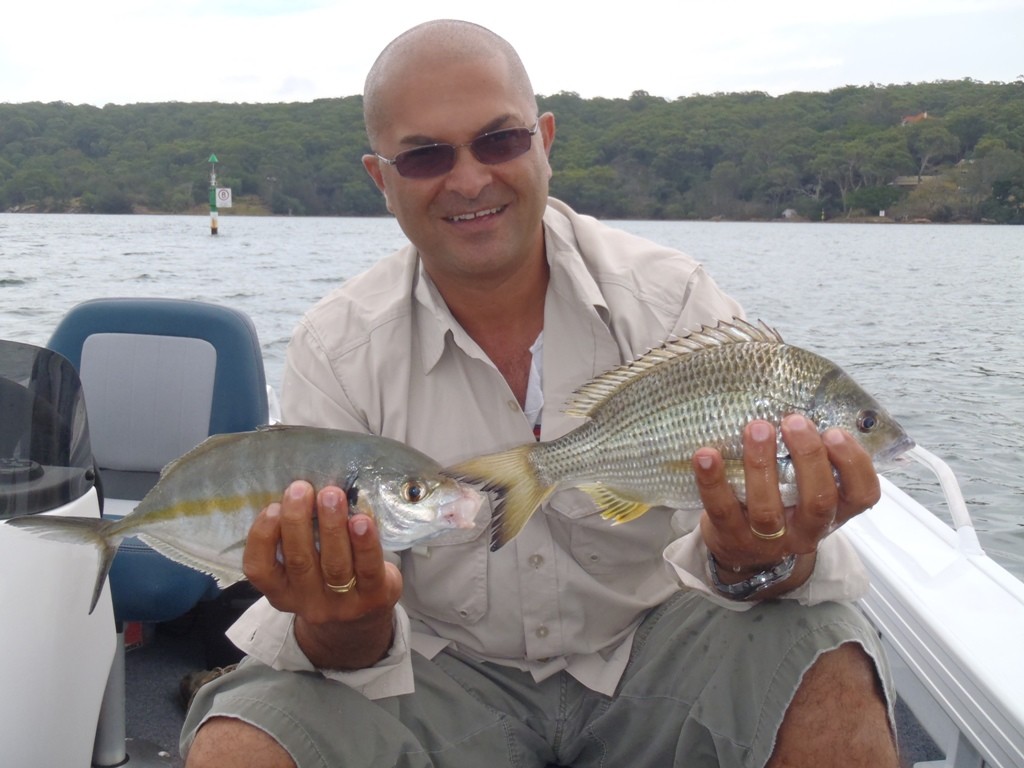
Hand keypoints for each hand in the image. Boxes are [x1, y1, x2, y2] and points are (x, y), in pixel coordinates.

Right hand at [243, 480, 402, 669]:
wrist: (359, 623)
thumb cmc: (325, 580)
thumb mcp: (301, 570)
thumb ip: (296, 540)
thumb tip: (299, 492)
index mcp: (281, 591)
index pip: (260, 570)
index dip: (262, 538)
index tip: (271, 507)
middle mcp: (308, 601)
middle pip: (300, 561)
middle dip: (298, 520)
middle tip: (301, 488)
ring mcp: (342, 604)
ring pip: (334, 564)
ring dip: (332, 525)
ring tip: (331, 495)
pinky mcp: (374, 598)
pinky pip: (369, 569)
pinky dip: (364, 544)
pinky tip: (361, 520)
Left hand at [694, 414, 880, 593]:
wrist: (743, 552)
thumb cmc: (782, 505)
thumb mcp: (805, 488)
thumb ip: (811, 459)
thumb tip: (804, 402)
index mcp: (834, 513)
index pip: (862, 495)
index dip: (853, 464)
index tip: (835, 433)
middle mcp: (806, 531)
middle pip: (818, 501)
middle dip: (808, 457)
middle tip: (794, 421)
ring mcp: (768, 540)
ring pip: (768, 508)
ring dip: (761, 464)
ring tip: (757, 428)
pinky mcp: (731, 537)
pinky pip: (722, 509)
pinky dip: (712, 480)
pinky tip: (706, 454)